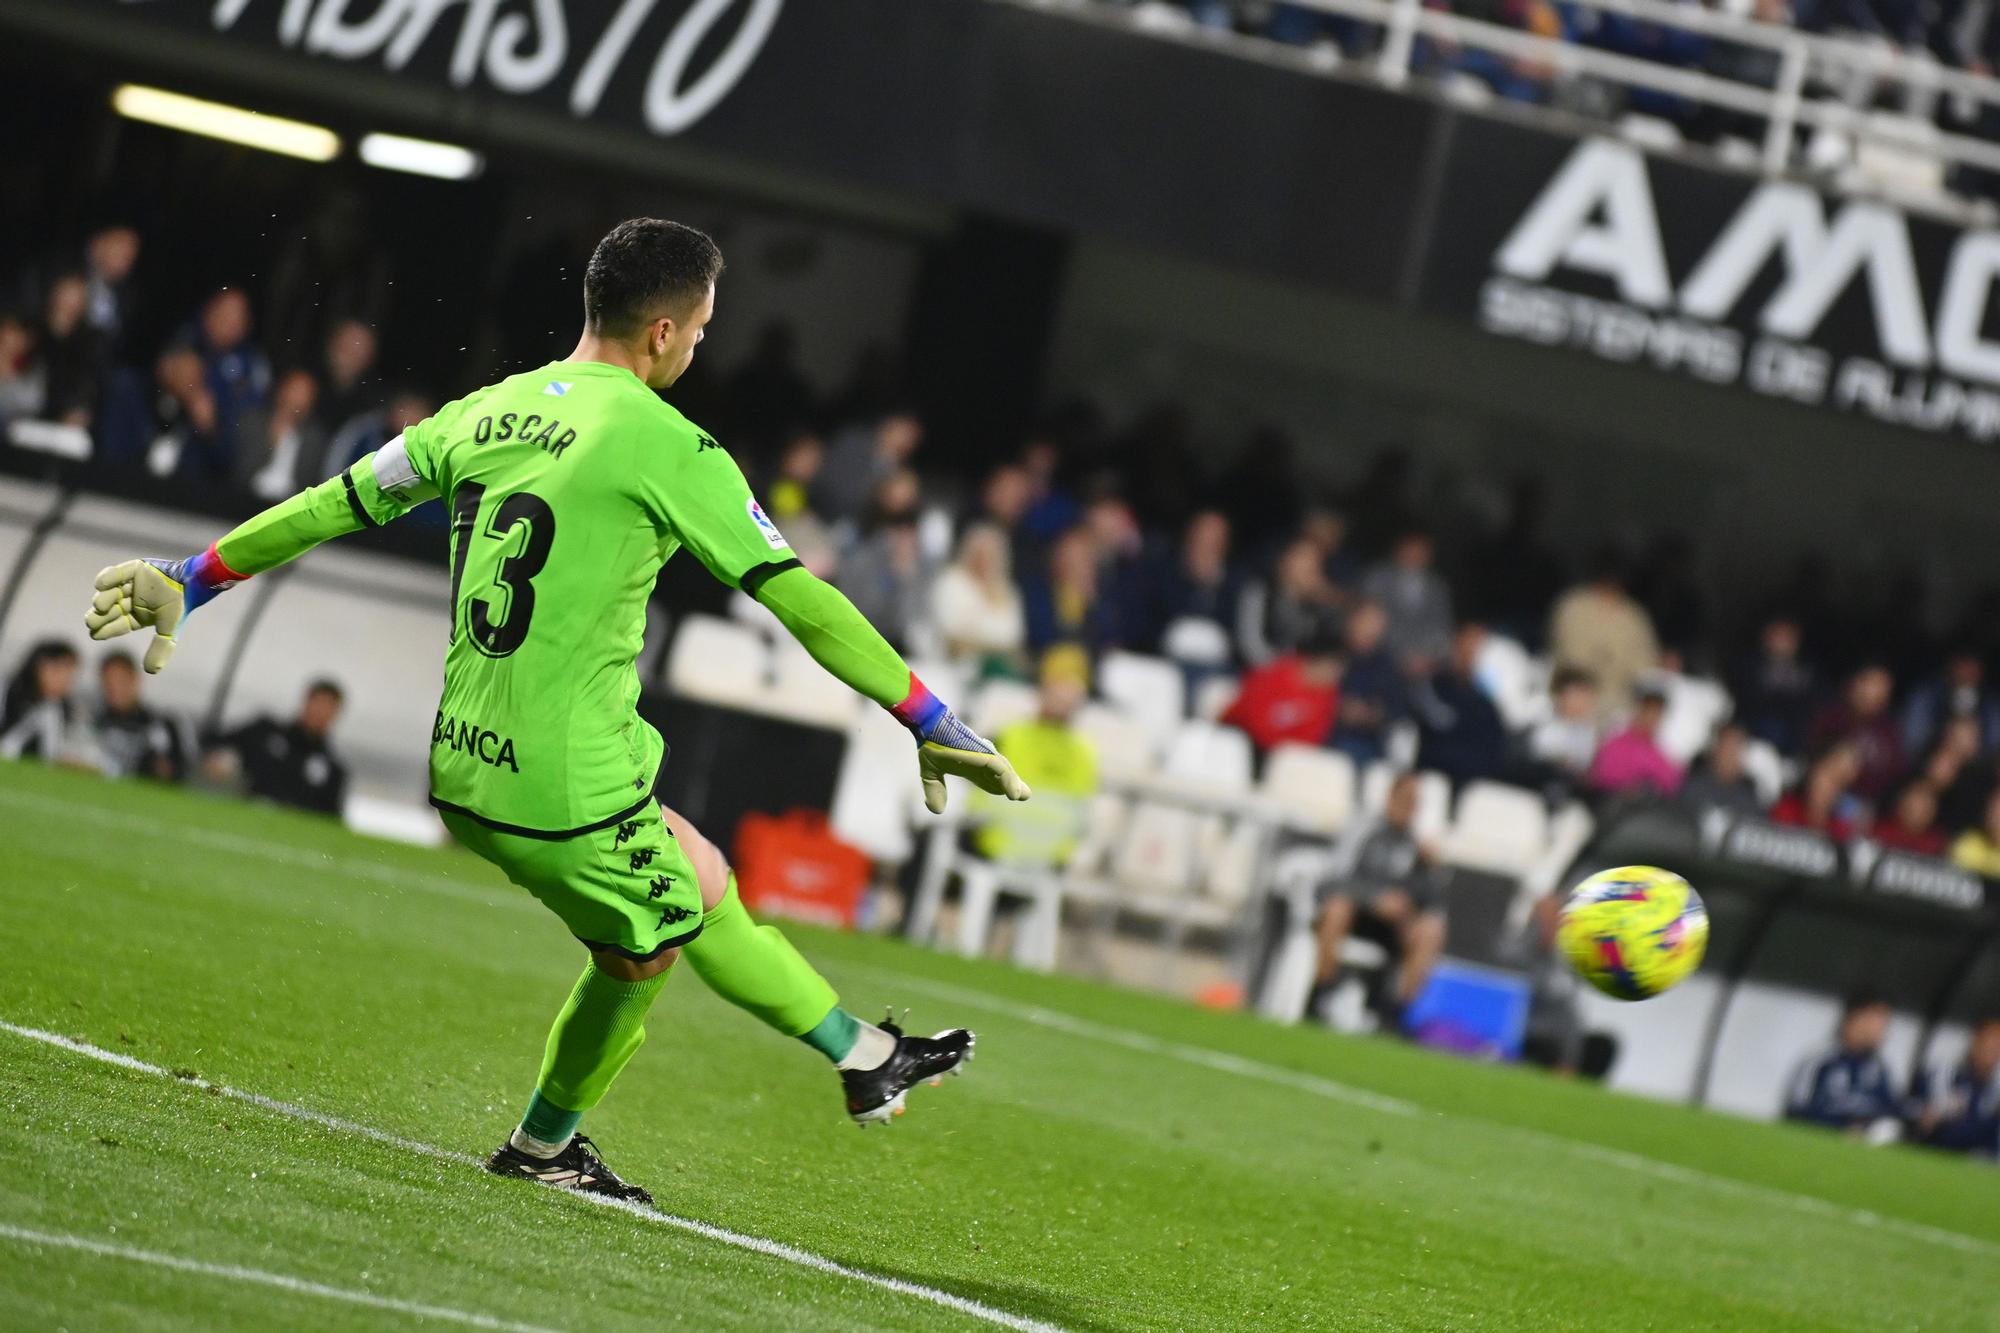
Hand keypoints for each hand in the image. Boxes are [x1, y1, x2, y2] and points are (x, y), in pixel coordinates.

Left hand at [86, 546, 242, 672]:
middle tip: (90, 621)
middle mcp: (134, 600)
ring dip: (103, 598)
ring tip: (99, 606)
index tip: (94, 634)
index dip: (106, 629)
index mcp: (140, 615)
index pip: (119, 623)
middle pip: (111, 609)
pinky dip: (107, 578)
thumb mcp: (169, 631)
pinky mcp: (135, 569)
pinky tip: (100, 586)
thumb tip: (151, 671)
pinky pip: (118, 573)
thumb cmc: (181, 607)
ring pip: (111, 592)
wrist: (192, 584)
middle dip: (99, 616)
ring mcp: (133, 584)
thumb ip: (160, 649)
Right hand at [918, 732, 1032, 814]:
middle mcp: (980, 760)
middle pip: (999, 775)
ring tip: (1022, 795)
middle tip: (1022, 795)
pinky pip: (1003, 771)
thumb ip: (935, 791)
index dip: (994, 786)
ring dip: (1014, 785)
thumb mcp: (931, 775)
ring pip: (1004, 773)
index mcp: (969, 764)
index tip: (1003, 794)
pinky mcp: (987, 756)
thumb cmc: (931, 745)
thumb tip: (937, 811)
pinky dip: (1010, 782)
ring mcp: (985, 757)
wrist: (930, 729)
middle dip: (1011, 784)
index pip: (985, 777)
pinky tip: (1015, 794)